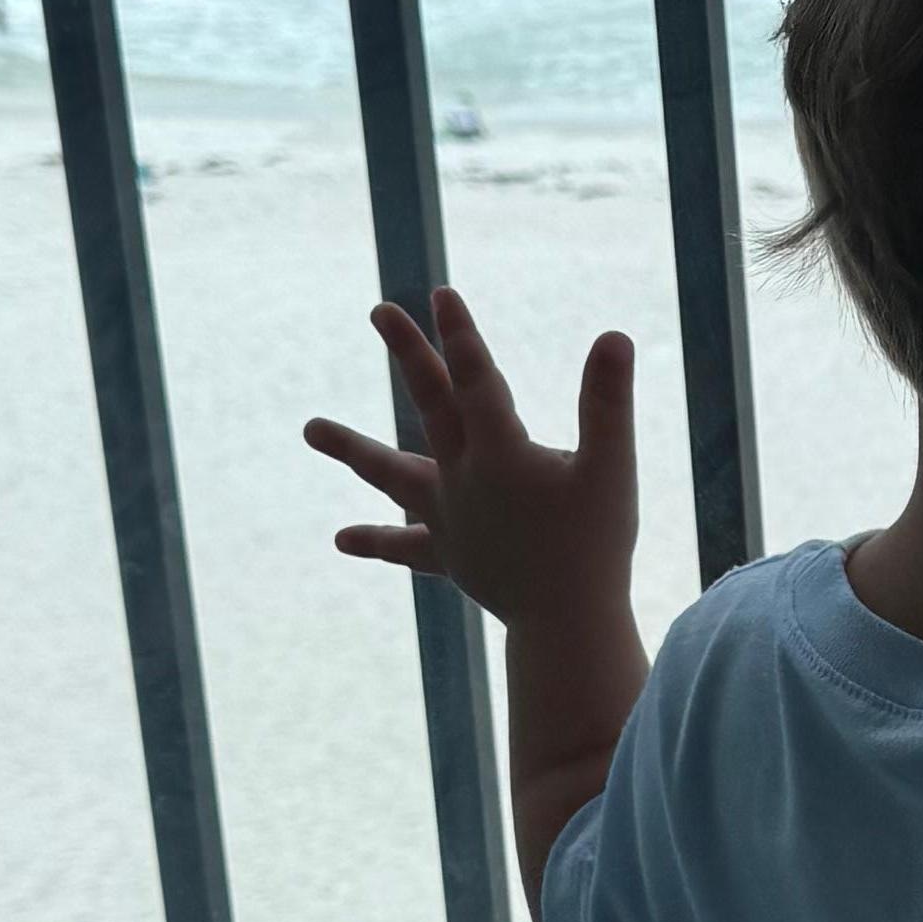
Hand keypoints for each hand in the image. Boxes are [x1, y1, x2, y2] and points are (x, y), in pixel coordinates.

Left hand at [304, 292, 636, 630]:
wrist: (567, 626)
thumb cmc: (596, 546)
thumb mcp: (613, 469)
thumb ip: (607, 402)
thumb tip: (614, 336)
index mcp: (501, 455)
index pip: (478, 381)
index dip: (461, 336)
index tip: (441, 295)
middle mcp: (464, 480)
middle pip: (431, 405)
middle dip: (410, 355)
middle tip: (380, 310)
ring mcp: (449, 518)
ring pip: (393, 475)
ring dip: (353, 450)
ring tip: (309, 429)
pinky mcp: (449, 555)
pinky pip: (407, 546)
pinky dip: (378, 541)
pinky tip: (342, 539)